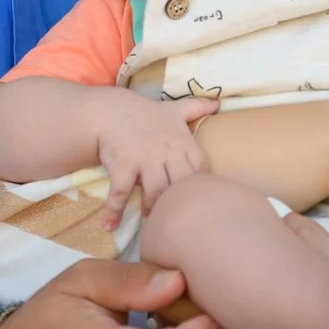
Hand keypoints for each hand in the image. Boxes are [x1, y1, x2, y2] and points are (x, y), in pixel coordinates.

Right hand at [98, 92, 218, 226]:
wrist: (111, 111)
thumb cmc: (147, 115)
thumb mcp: (174, 109)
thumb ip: (197, 108)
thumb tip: (218, 102)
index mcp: (182, 142)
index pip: (200, 170)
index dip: (202, 188)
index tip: (200, 201)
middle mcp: (167, 151)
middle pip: (181, 185)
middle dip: (180, 202)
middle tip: (175, 215)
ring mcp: (145, 158)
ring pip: (156, 191)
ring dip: (153, 209)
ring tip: (151, 218)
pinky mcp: (123, 164)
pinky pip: (120, 192)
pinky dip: (114, 210)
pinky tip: (110, 225)